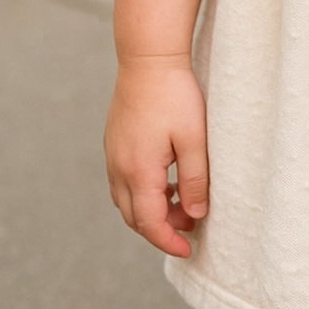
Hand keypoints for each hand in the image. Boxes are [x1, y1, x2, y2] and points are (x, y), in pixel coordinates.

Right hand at [104, 55, 208, 257]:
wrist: (148, 57)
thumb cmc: (175, 95)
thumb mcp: (194, 139)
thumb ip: (194, 180)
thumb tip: (195, 214)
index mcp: (138, 171)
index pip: (149, 223)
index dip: (168, 241)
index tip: (188, 251)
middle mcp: (119, 168)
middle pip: (134, 217)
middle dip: (161, 230)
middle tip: (190, 227)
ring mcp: (113, 154)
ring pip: (127, 200)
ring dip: (151, 211)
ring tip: (182, 204)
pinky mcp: (115, 142)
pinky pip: (124, 181)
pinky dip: (143, 192)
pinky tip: (166, 181)